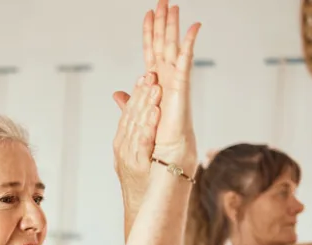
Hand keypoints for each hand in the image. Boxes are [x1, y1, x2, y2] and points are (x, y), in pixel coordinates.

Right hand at [112, 73, 162, 207]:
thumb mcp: (131, 151)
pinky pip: (142, 146)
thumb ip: (128, 124)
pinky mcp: (137, 167)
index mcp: (122, 141)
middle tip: (152, 76)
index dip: (137, 94)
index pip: (129, 113)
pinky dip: (147, 130)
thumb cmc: (139, 180)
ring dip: (146, 108)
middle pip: (131, 116)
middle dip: (142, 95)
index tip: (146, 76)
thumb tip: (119, 95)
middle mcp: (122, 147)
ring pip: (136, 127)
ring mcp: (128, 157)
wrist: (138, 207)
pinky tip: (154, 118)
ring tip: (155, 90)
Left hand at [142, 0, 200, 169]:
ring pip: (173, 48)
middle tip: (163, 1)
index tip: (148, 14)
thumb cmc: (153, 142)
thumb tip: (118, 94)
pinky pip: (185, 62)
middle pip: (163, 45)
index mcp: (155, 85)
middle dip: (162, 23)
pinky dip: (189, 44)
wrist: (163, 161)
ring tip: (173, 6)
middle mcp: (166, 81)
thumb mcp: (135, 116)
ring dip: (173, 27)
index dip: (149, 34)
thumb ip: (130, 102)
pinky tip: (194, 27)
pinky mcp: (181, 90)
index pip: (150, 53)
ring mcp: (175, 83)